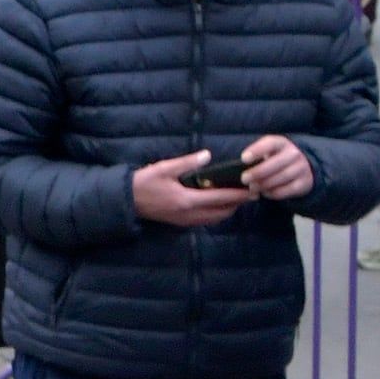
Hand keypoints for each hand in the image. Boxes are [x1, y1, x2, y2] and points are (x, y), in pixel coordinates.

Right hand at [131, 151, 254, 226]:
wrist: (126, 201)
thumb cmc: (144, 182)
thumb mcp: (164, 168)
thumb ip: (187, 162)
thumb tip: (208, 155)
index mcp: (187, 200)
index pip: (220, 198)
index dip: (239, 195)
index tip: (253, 191)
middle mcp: (189, 214)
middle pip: (222, 212)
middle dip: (237, 204)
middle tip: (250, 194)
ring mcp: (184, 220)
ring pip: (214, 219)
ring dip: (227, 210)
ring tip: (237, 198)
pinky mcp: (180, 222)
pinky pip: (205, 220)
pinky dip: (216, 213)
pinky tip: (217, 204)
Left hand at [239, 135, 314, 201]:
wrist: (303, 166)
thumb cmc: (276, 158)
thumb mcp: (269, 152)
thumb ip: (257, 157)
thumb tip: (239, 170)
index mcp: (282, 143)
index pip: (270, 143)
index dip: (256, 150)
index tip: (244, 159)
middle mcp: (293, 154)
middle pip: (275, 163)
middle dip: (257, 172)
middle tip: (244, 179)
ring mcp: (301, 168)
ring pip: (281, 178)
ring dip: (264, 184)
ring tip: (253, 187)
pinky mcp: (304, 183)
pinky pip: (286, 190)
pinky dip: (273, 193)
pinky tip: (265, 192)